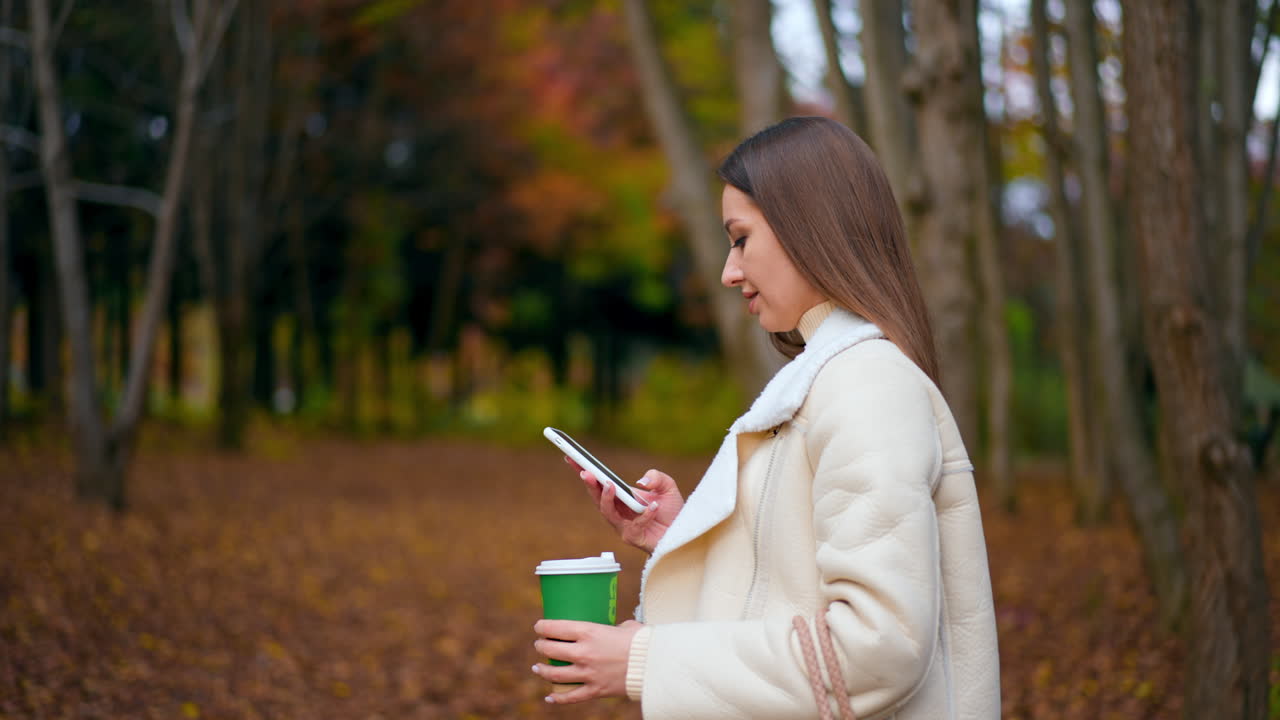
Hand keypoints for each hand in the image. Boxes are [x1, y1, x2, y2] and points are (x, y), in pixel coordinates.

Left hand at [532, 619, 643, 703]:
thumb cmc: (642, 642)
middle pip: (550, 650)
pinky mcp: (595, 690)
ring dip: (542, 671)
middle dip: (541, 647)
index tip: (539, 626)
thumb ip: (614, 628)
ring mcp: (587, 673)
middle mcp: (584, 652)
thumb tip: (615, 630)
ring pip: (554, 674)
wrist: (655, 665)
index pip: (555, 628)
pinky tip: (549, 697)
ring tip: (538, 667)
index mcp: (589, 632)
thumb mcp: (626, 627)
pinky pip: (570, 697)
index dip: (542, 627)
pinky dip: (557, 699)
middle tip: (540, 645)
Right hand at [568, 458, 682, 553]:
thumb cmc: (672, 511)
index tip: (571, 456)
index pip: (599, 482)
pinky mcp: (633, 537)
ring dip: (606, 498)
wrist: (683, 532)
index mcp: (621, 496)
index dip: (584, 470)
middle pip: (597, 497)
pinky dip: (645, 515)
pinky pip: (635, 525)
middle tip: (585, 472)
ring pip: (608, 513)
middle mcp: (618, 511)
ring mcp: (623, 525)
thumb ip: (656, 477)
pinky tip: (654, 506)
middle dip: (590, 484)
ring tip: (610, 485)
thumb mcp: (667, 486)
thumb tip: (641, 482)